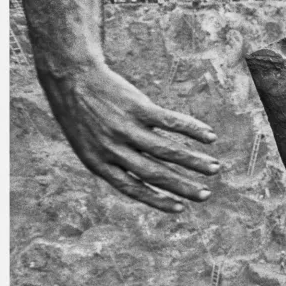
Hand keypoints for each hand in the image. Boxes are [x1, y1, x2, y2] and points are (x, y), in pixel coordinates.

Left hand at [39, 63, 219, 212]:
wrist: (70, 77)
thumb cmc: (82, 115)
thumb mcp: (88, 144)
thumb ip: (115, 161)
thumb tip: (149, 180)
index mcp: (98, 162)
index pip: (132, 188)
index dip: (157, 200)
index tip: (180, 208)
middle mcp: (112, 148)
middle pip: (154, 172)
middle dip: (182, 186)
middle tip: (205, 195)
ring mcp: (125, 127)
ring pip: (165, 150)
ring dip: (193, 161)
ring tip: (215, 168)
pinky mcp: (137, 106)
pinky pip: (170, 121)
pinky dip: (192, 130)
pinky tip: (209, 136)